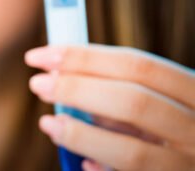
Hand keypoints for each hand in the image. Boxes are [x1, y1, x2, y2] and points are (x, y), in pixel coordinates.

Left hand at [25, 45, 194, 170]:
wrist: (189, 163)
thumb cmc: (166, 132)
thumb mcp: (155, 105)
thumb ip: (118, 93)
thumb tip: (59, 77)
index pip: (139, 66)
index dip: (84, 58)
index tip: (38, 56)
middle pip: (134, 102)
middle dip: (77, 89)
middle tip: (37, 84)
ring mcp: (188, 166)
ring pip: (132, 153)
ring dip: (81, 136)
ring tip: (48, 123)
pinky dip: (102, 170)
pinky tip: (84, 163)